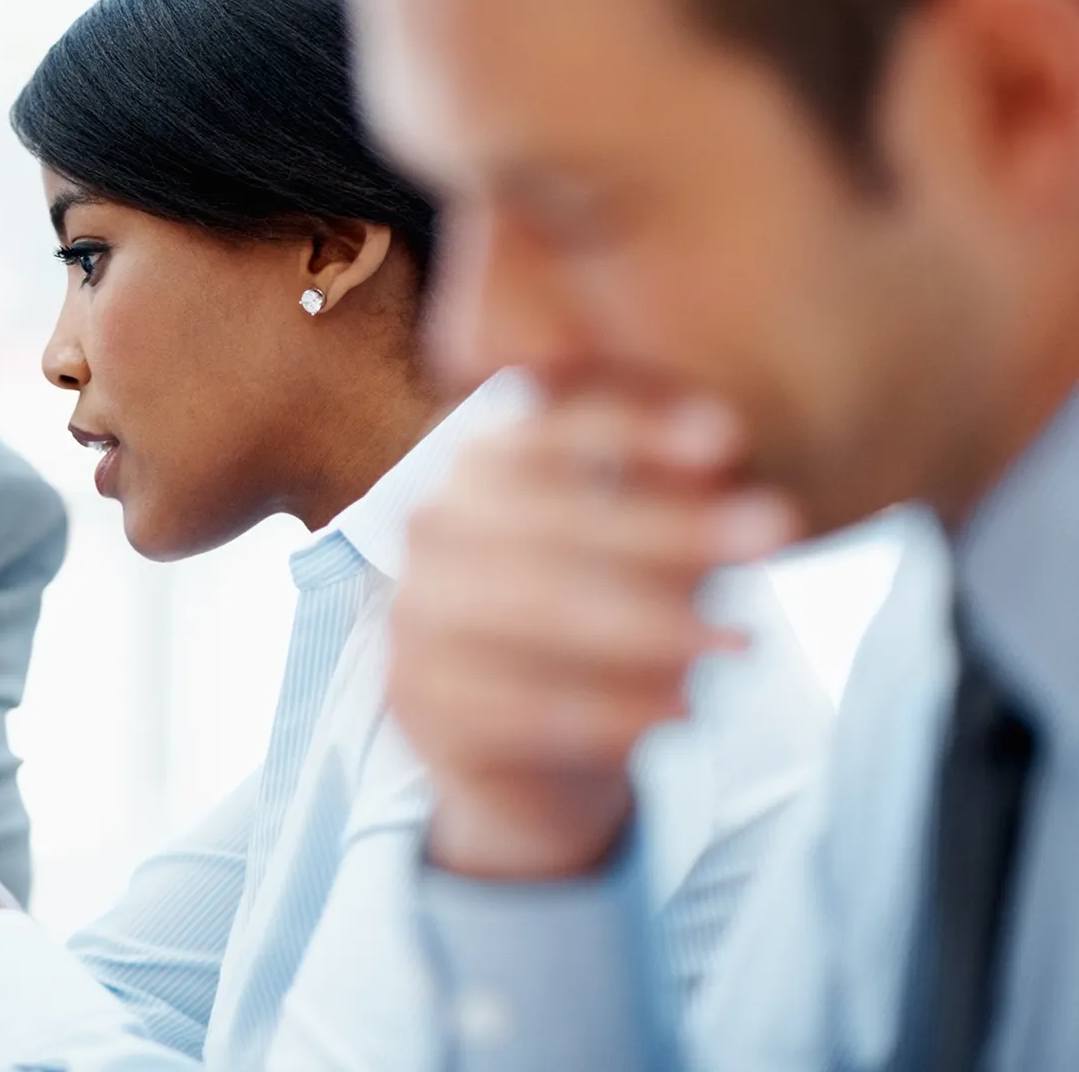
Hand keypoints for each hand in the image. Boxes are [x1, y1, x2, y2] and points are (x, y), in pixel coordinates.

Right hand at [387, 393, 797, 880]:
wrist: (533, 760)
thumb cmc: (601, 630)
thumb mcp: (641, 549)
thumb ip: (667, 494)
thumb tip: (724, 441)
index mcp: (475, 467)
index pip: (547, 434)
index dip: (635, 433)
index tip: (728, 437)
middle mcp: (431, 531)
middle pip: (551, 523)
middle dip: (671, 527)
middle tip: (778, 530)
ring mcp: (414, 616)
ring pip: (537, 610)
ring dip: (652, 624)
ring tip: (741, 639)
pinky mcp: (418, 700)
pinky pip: (524, 703)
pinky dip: (616, 707)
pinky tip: (686, 709)